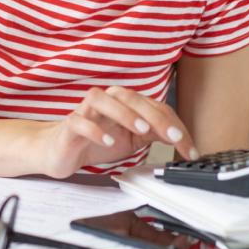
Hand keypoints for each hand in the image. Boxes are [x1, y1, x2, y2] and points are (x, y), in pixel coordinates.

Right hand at [38, 87, 197, 178]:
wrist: (59, 150)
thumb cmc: (94, 141)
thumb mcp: (132, 140)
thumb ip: (153, 134)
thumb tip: (181, 137)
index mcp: (123, 103)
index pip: (153, 107)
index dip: (174, 126)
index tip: (189, 148)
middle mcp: (105, 101)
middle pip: (130, 97)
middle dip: (154, 116)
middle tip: (172, 137)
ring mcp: (85, 111)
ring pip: (101, 99)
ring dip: (124, 113)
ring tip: (141, 130)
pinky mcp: (69, 125)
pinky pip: (79, 121)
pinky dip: (94, 129)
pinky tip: (107, 141)